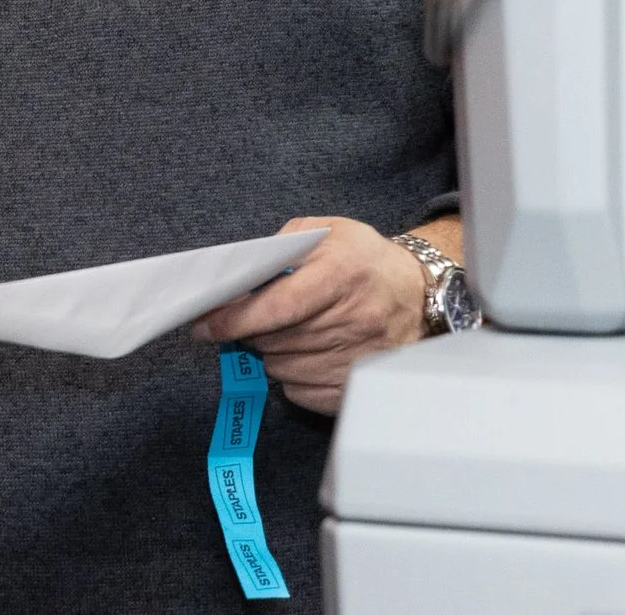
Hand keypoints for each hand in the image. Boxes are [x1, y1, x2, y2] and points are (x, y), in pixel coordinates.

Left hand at [190, 217, 426, 414]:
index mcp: (343, 275)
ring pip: (283, 368)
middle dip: (249, 332)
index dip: (237, 318)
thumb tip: (239, 278)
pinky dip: (290, 376)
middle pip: (276, 340)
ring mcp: (359, 359)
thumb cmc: (365, 261)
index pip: (280, 306)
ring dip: (270, 353)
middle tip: (249, 320)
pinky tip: (303, 354)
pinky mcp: (358, 387)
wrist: (419, 296)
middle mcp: (355, 320)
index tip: (206, 324)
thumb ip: (280, 246)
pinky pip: (300, 392)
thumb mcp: (327, 231)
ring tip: (285, 332)